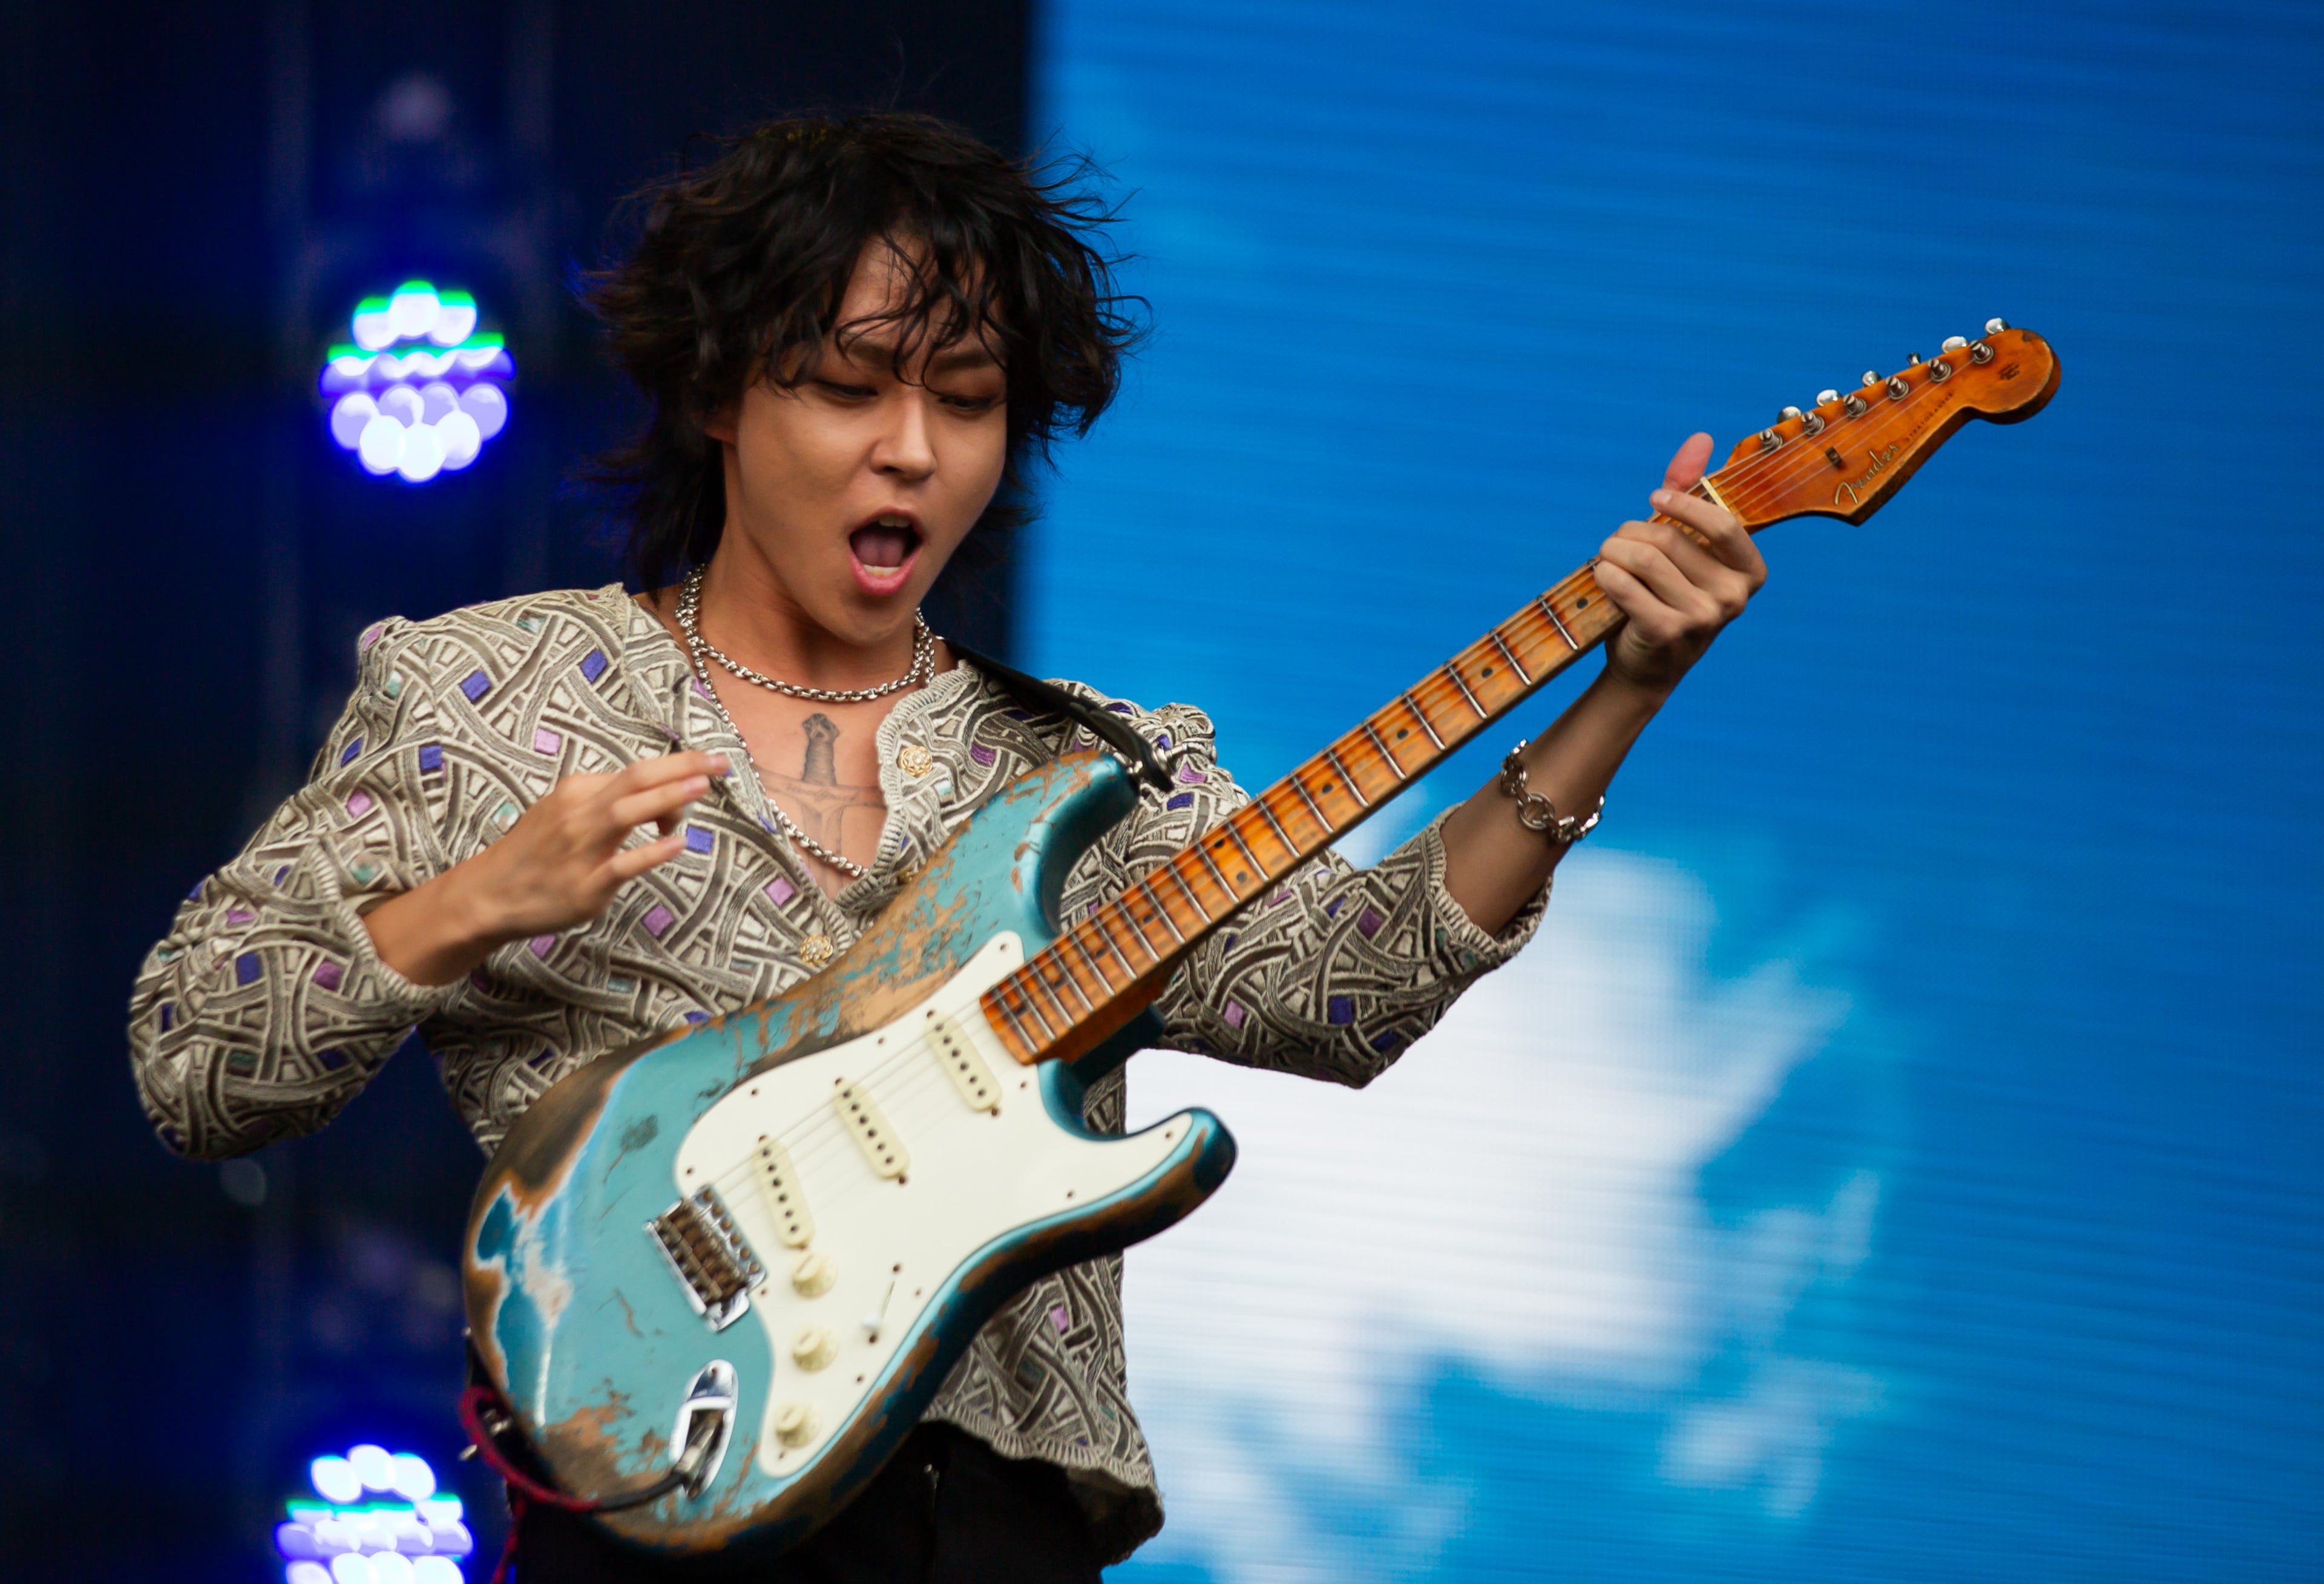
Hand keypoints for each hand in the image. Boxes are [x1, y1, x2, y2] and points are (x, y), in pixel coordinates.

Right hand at [364, 750, 728, 983]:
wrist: (489, 894)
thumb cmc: (536, 853)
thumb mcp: (563, 813)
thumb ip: (606, 802)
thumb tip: (658, 798)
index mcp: (577, 791)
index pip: (635, 773)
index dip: (675, 769)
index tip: (706, 764)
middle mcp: (579, 813)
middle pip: (636, 780)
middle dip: (682, 768)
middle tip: (720, 763)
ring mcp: (581, 849)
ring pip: (627, 813)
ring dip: (667, 798)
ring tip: (701, 788)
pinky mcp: (585, 884)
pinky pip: (622, 865)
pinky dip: (650, 853)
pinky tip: (676, 844)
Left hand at [1592, 432, 1766, 695]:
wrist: (1647, 667)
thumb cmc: (1666, 596)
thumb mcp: (1683, 545)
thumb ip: (1691, 491)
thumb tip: (1701, 437)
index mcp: (1750, 572)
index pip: (1723, 522)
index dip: (1684, 504)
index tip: (1652, 500)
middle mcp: (1735, 597)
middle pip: (1669, 540)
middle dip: (1630, 534)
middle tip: (1616, 544)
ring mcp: (1704, 618)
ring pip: (1643, 559)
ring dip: (1612, 553)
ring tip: (1606, 560)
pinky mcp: (1668, 632)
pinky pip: (1623, 584)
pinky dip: (1604, 575)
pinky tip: (1602, 580)